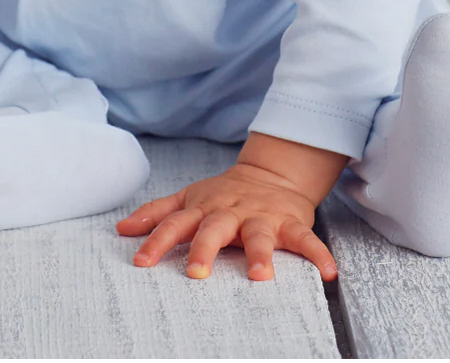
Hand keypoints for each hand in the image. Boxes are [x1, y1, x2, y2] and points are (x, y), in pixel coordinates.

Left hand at [116, 161, 337, 281]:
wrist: (271, 173)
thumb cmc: (223, 195)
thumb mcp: (188, 198)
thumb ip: (157, 214)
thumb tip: (121, 230)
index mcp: (203, 208)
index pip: (175, 223)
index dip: (157, 241)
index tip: (141, 262)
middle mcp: (230, 212)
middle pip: (214, 229)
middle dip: (204, 248)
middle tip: (196, 273)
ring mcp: (261, 216)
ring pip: (260, 234)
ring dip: (260, 253)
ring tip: (260, 276)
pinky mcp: (291, 222)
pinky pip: (306, 238)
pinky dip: (318, 254)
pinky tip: (328, 272)